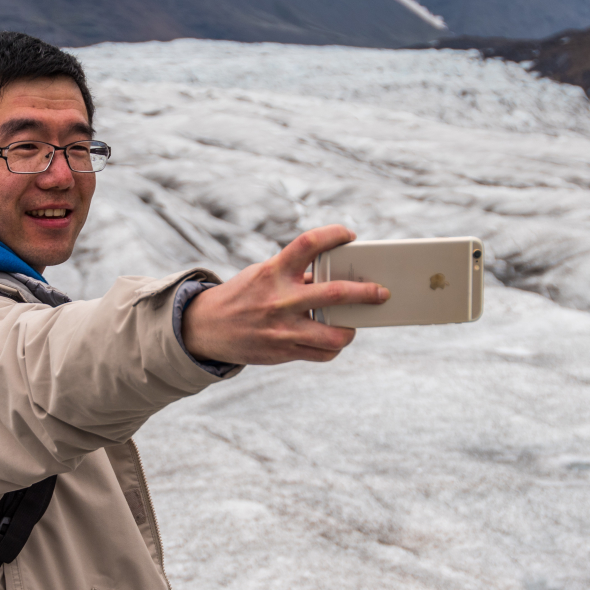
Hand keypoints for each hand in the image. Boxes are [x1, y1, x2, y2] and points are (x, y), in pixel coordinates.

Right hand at [182, 226, 388, 364]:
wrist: (207, 328)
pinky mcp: (283, 351)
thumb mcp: (264, 275)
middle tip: (381, 292)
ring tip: (353, 325)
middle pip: (335, 293)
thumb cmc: (244, 295)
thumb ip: (296, 274)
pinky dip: (333, 348)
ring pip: (334, 334)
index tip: (350, 235)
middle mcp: (280, 299)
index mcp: (274, 271)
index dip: (334, 234)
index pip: (309, 243)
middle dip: (365, 293)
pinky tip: (332, 341)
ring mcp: (283, 328)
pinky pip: (322, 354)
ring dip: (351, 330)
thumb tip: (334, 274)